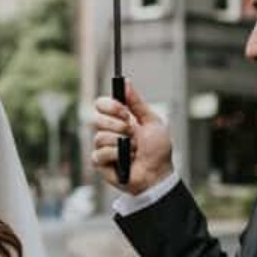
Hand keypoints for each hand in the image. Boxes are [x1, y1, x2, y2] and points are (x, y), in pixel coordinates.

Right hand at [90, 80, 173, 195]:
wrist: (158, 174)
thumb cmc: (157, 151)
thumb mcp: (152, 121)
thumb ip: (137, 103)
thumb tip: (126, 82)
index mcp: (119, 119)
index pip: (101, 105)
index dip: (110, 106)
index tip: (124, 112)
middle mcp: (109, 131)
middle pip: (97, 118)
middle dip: (118, 125)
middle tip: (132, 133)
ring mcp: (103, 147)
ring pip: (100, 137)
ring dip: (121, 143)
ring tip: (134, 150)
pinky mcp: (100, 163)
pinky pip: (99, 153)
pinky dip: (115, 155)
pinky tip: (126, 160)